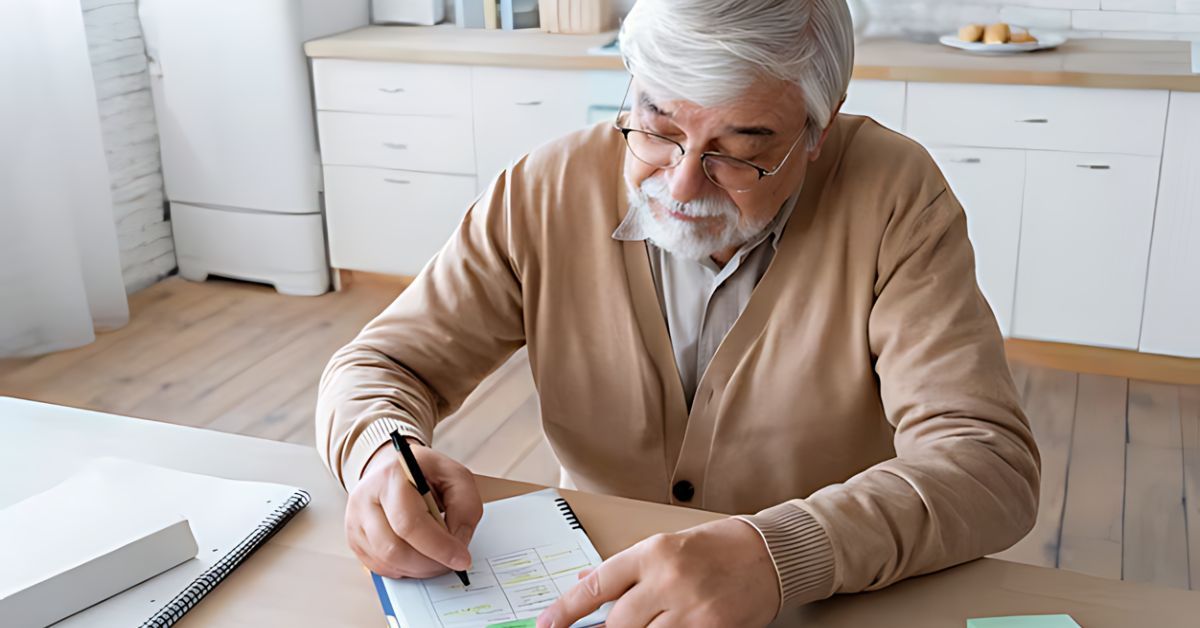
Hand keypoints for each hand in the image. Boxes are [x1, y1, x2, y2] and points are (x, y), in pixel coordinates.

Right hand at [344, 439, 483, 578]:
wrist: (392, 467)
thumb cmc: (425, 472)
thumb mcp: (455, 476)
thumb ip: (465, 506)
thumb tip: (458, 543)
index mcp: (391, 477)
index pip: (410, 523)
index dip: (438, 547)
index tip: (461, 559)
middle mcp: (365, 498)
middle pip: (394, 549)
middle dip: (429, 563)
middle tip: (451, 563)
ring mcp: (355, 520)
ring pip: (386, 562)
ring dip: (418, 569)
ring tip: (436, 558)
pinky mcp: (354, 538)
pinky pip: (379, 567)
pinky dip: (404, 569)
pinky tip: (417, 555)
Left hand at [537, 517, 779, 627]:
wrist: (769, 554)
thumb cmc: (718, 547)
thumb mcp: (667, 546)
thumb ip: (628, 571)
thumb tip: (587, 588)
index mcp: (652, 552)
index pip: (596, 586)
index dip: (565, 610)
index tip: (547, 626)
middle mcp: (668, 579)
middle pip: (619, 623)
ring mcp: (690, 608)